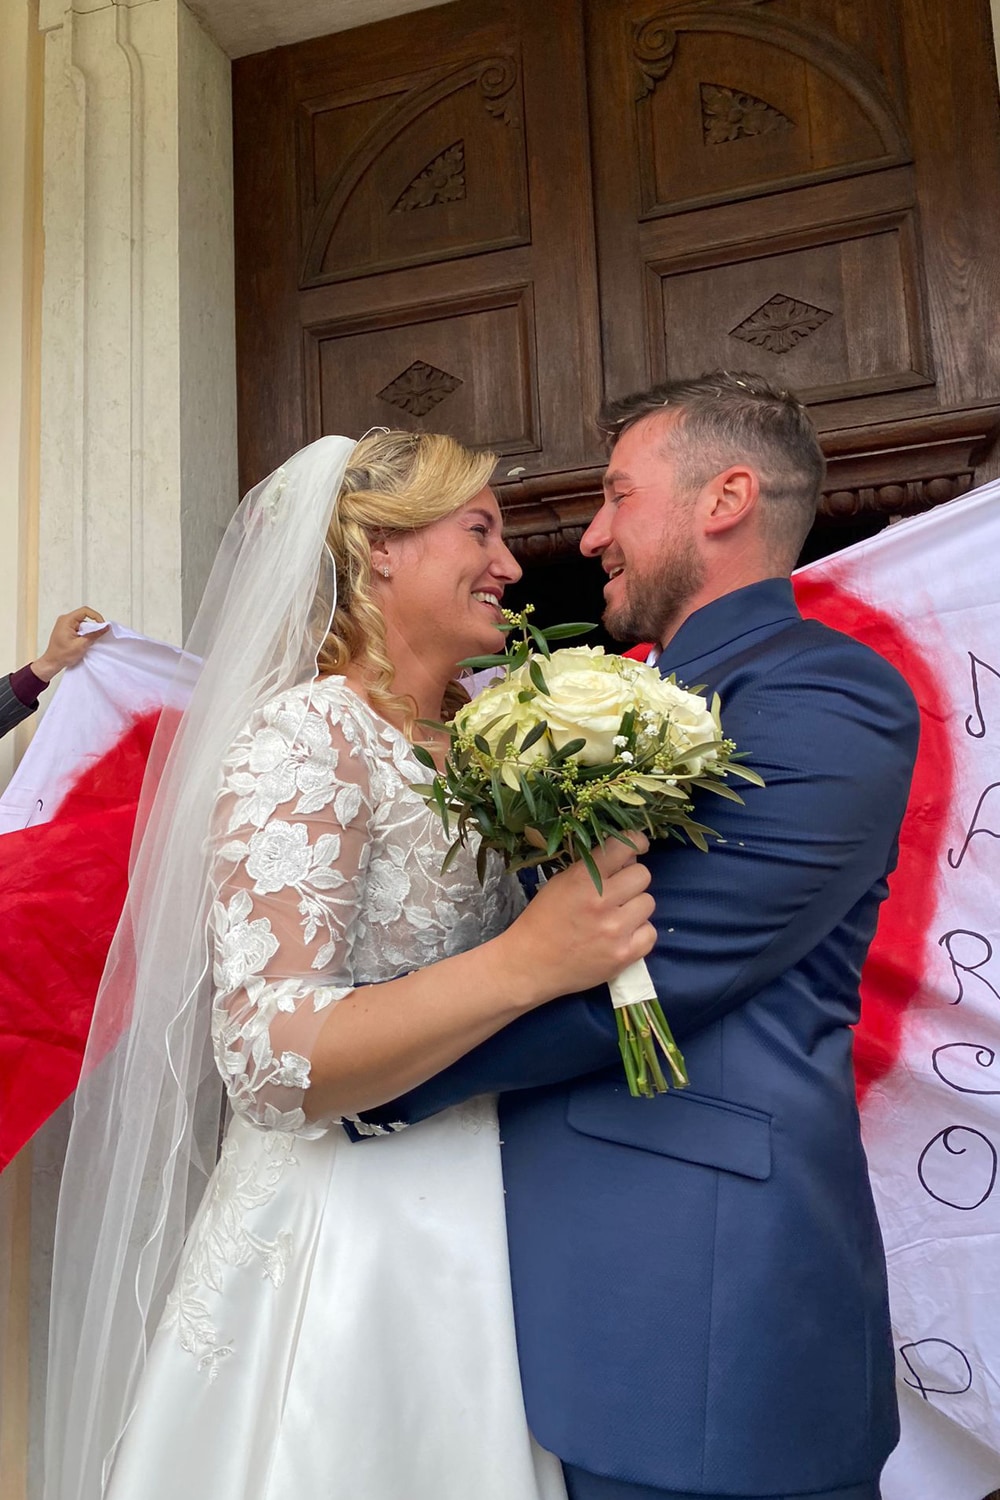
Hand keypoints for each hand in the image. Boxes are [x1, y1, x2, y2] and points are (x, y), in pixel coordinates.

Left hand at [31, 606, 108, 681]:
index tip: (103, 625)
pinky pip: (79, 627)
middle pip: (84, 616)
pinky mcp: (66, 629)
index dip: (96, 616)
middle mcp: (65, 619)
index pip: (85, 611)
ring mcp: (65, 624)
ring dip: (88, 631)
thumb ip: (95, 634)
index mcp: (66, 620)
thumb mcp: (81, 645)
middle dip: (92, 626)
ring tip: (88, 641)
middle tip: (97, 635)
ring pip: (82, 623)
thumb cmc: (62, 655)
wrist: (52, 662)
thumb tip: (106, 627)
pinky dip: (84, 633)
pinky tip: (84, 641)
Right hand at [500, 835, 655, 1007]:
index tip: (637, 847)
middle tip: (617, 892)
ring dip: (635, 908)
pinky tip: (621, 936)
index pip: (623, 847)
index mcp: (583, 879)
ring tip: (616, 917)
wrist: (531, 964)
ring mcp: (616, 930)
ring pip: (648, 903)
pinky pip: (650, 932)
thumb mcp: (561, 883)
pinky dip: (639, 933)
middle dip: (631, 881)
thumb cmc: (543, 920)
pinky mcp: (625, 954)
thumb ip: (592, 868)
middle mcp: (602, 901)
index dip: (634, 843)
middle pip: (643, 876)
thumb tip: (628, 857)